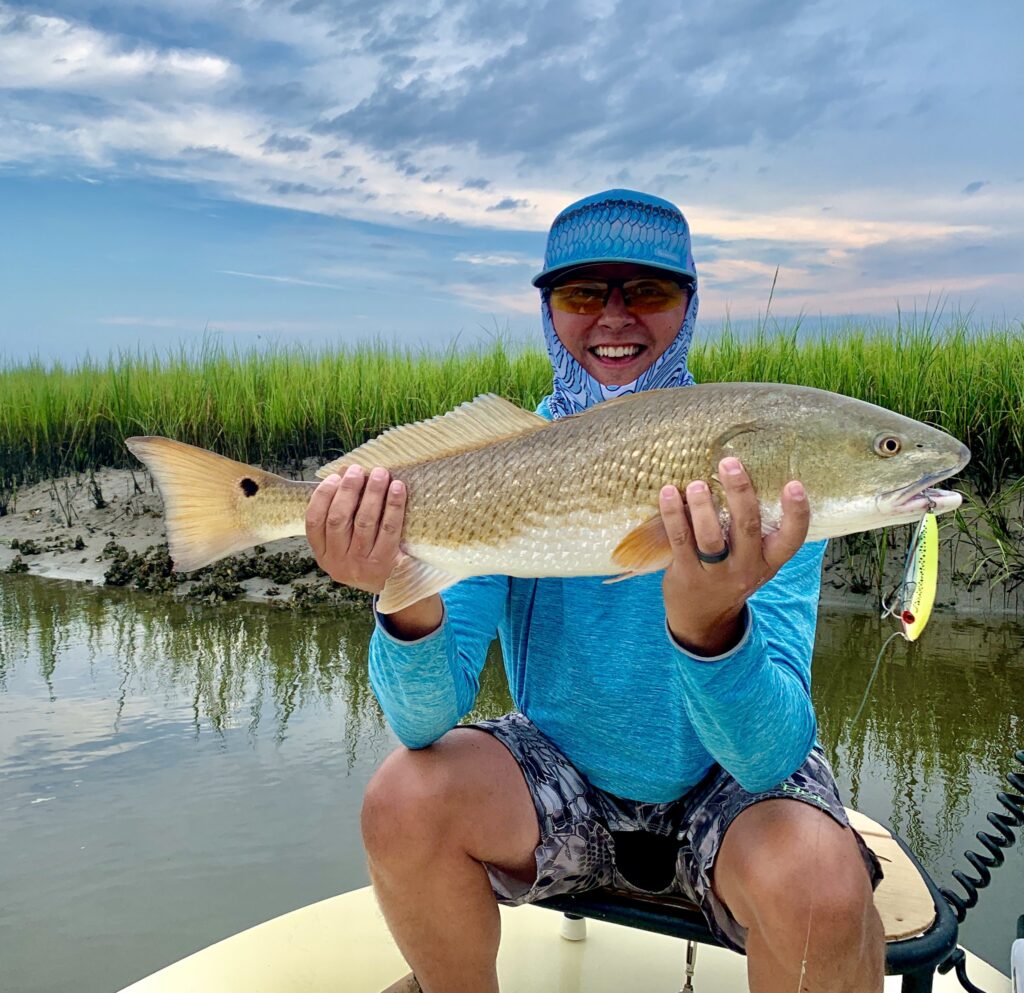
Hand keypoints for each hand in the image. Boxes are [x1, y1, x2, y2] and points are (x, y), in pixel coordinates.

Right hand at [305, 464, 405, 592]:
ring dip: (373, 493)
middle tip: (358, 471)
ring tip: (380, 473)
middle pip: (338, 519)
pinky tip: (397, 489)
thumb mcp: (347, 542)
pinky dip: (394, 505)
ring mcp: (360, 564)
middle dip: (348, 490)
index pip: (314, 521)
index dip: (322, 496)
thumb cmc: (367, 556)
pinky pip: (389, 529)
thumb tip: (344, 472)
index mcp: (323, 554)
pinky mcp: (385, 564)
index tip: (334, 477)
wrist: (394, 588)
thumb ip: (342, 512)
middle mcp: (338, 561)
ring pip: (364, 522)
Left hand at [659, 456, 809, 655]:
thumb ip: (753, 529)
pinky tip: (669, 493)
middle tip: (730, 464)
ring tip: (697, 484)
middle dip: (740, 493)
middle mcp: (746, 567)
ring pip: (711, 537)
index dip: (796, 513)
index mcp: (768, 560)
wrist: (704, 619)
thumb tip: (742, 474)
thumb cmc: (731, 574)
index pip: (792, 539)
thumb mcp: (754, 559)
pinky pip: (680, 541)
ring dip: (703, 507)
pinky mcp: (687, 574)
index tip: (794, 484)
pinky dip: (674, 515)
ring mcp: (716, 573)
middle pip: (747, 528)